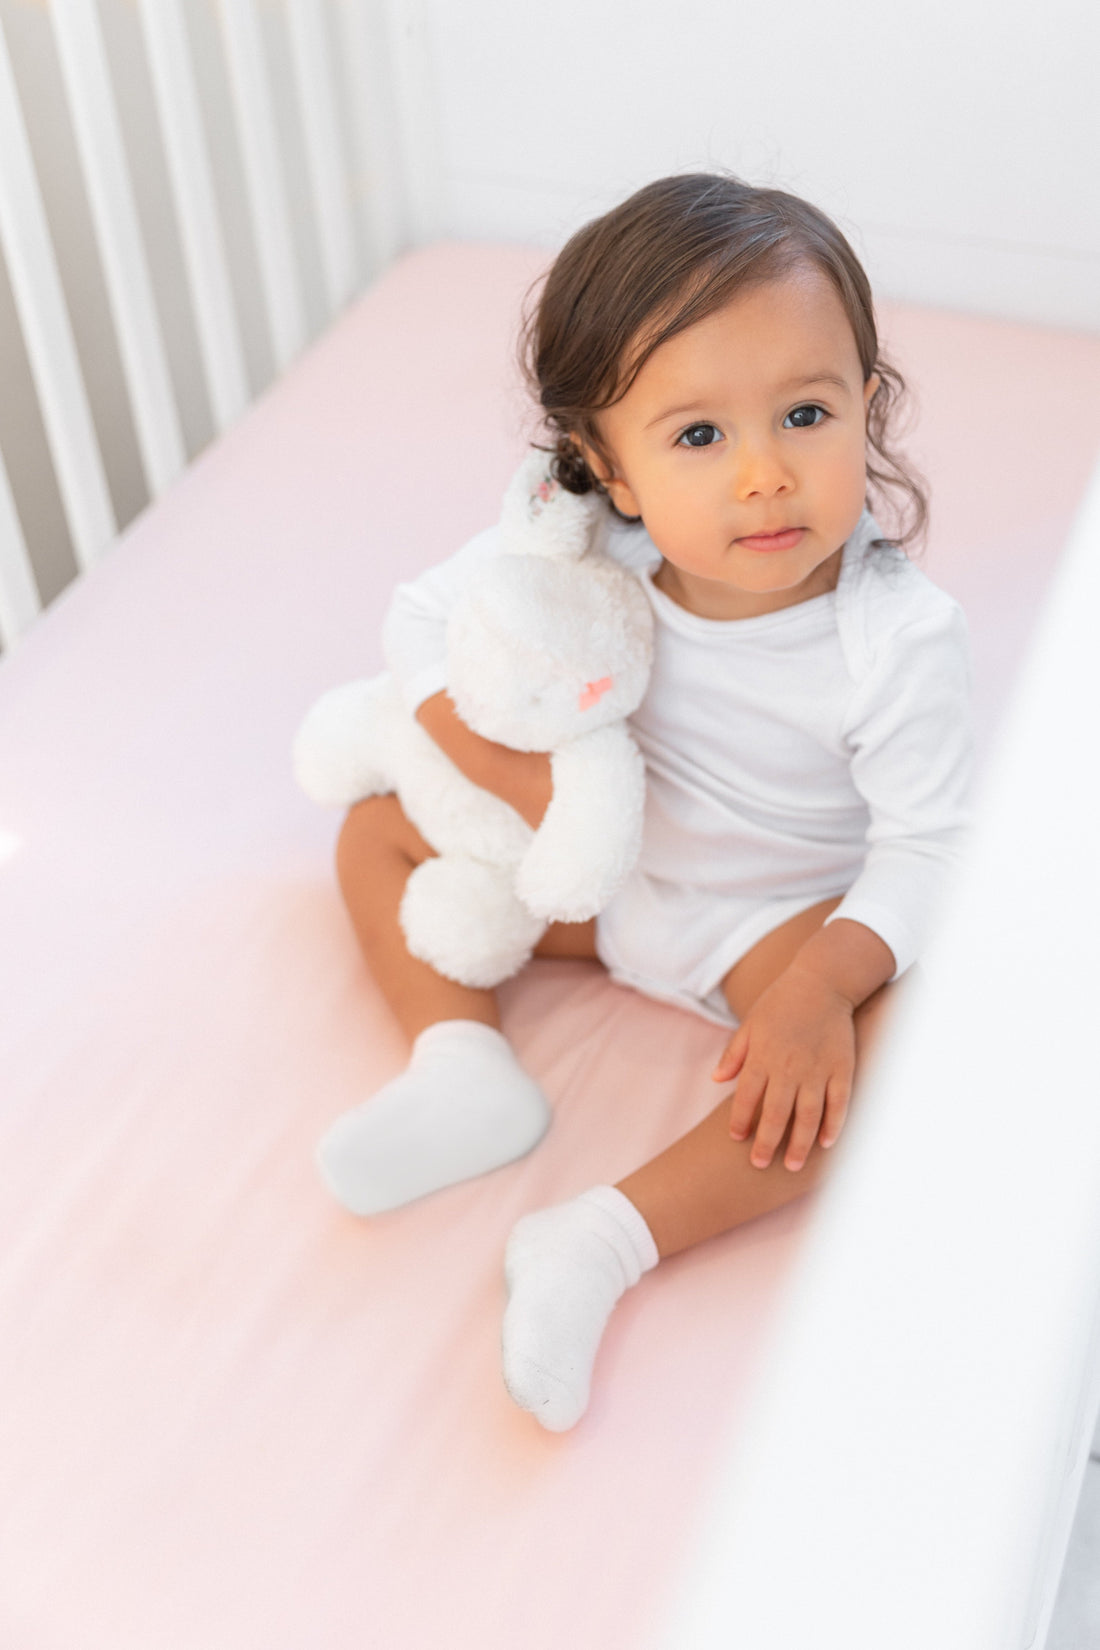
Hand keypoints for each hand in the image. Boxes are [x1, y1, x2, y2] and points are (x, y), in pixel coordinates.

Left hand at [710, 965, 856, 1171]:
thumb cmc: (781, 1002)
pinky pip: (839, 1104)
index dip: (740, 1120)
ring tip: (793, 1167)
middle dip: (766, 1144)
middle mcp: (788, 1067)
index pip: (747, 1097)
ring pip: (808, 1117)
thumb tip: (716, 1081)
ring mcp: (817, 1070)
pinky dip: (833, 1126)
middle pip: (775, 1115)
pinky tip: (827, 1145)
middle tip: (760, 1165)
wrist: (822, 981)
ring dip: (800, 1145)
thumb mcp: (750, 1024)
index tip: (736, 1139)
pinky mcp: (842, 1068)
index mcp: (763, 1056)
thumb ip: (734, 1054)